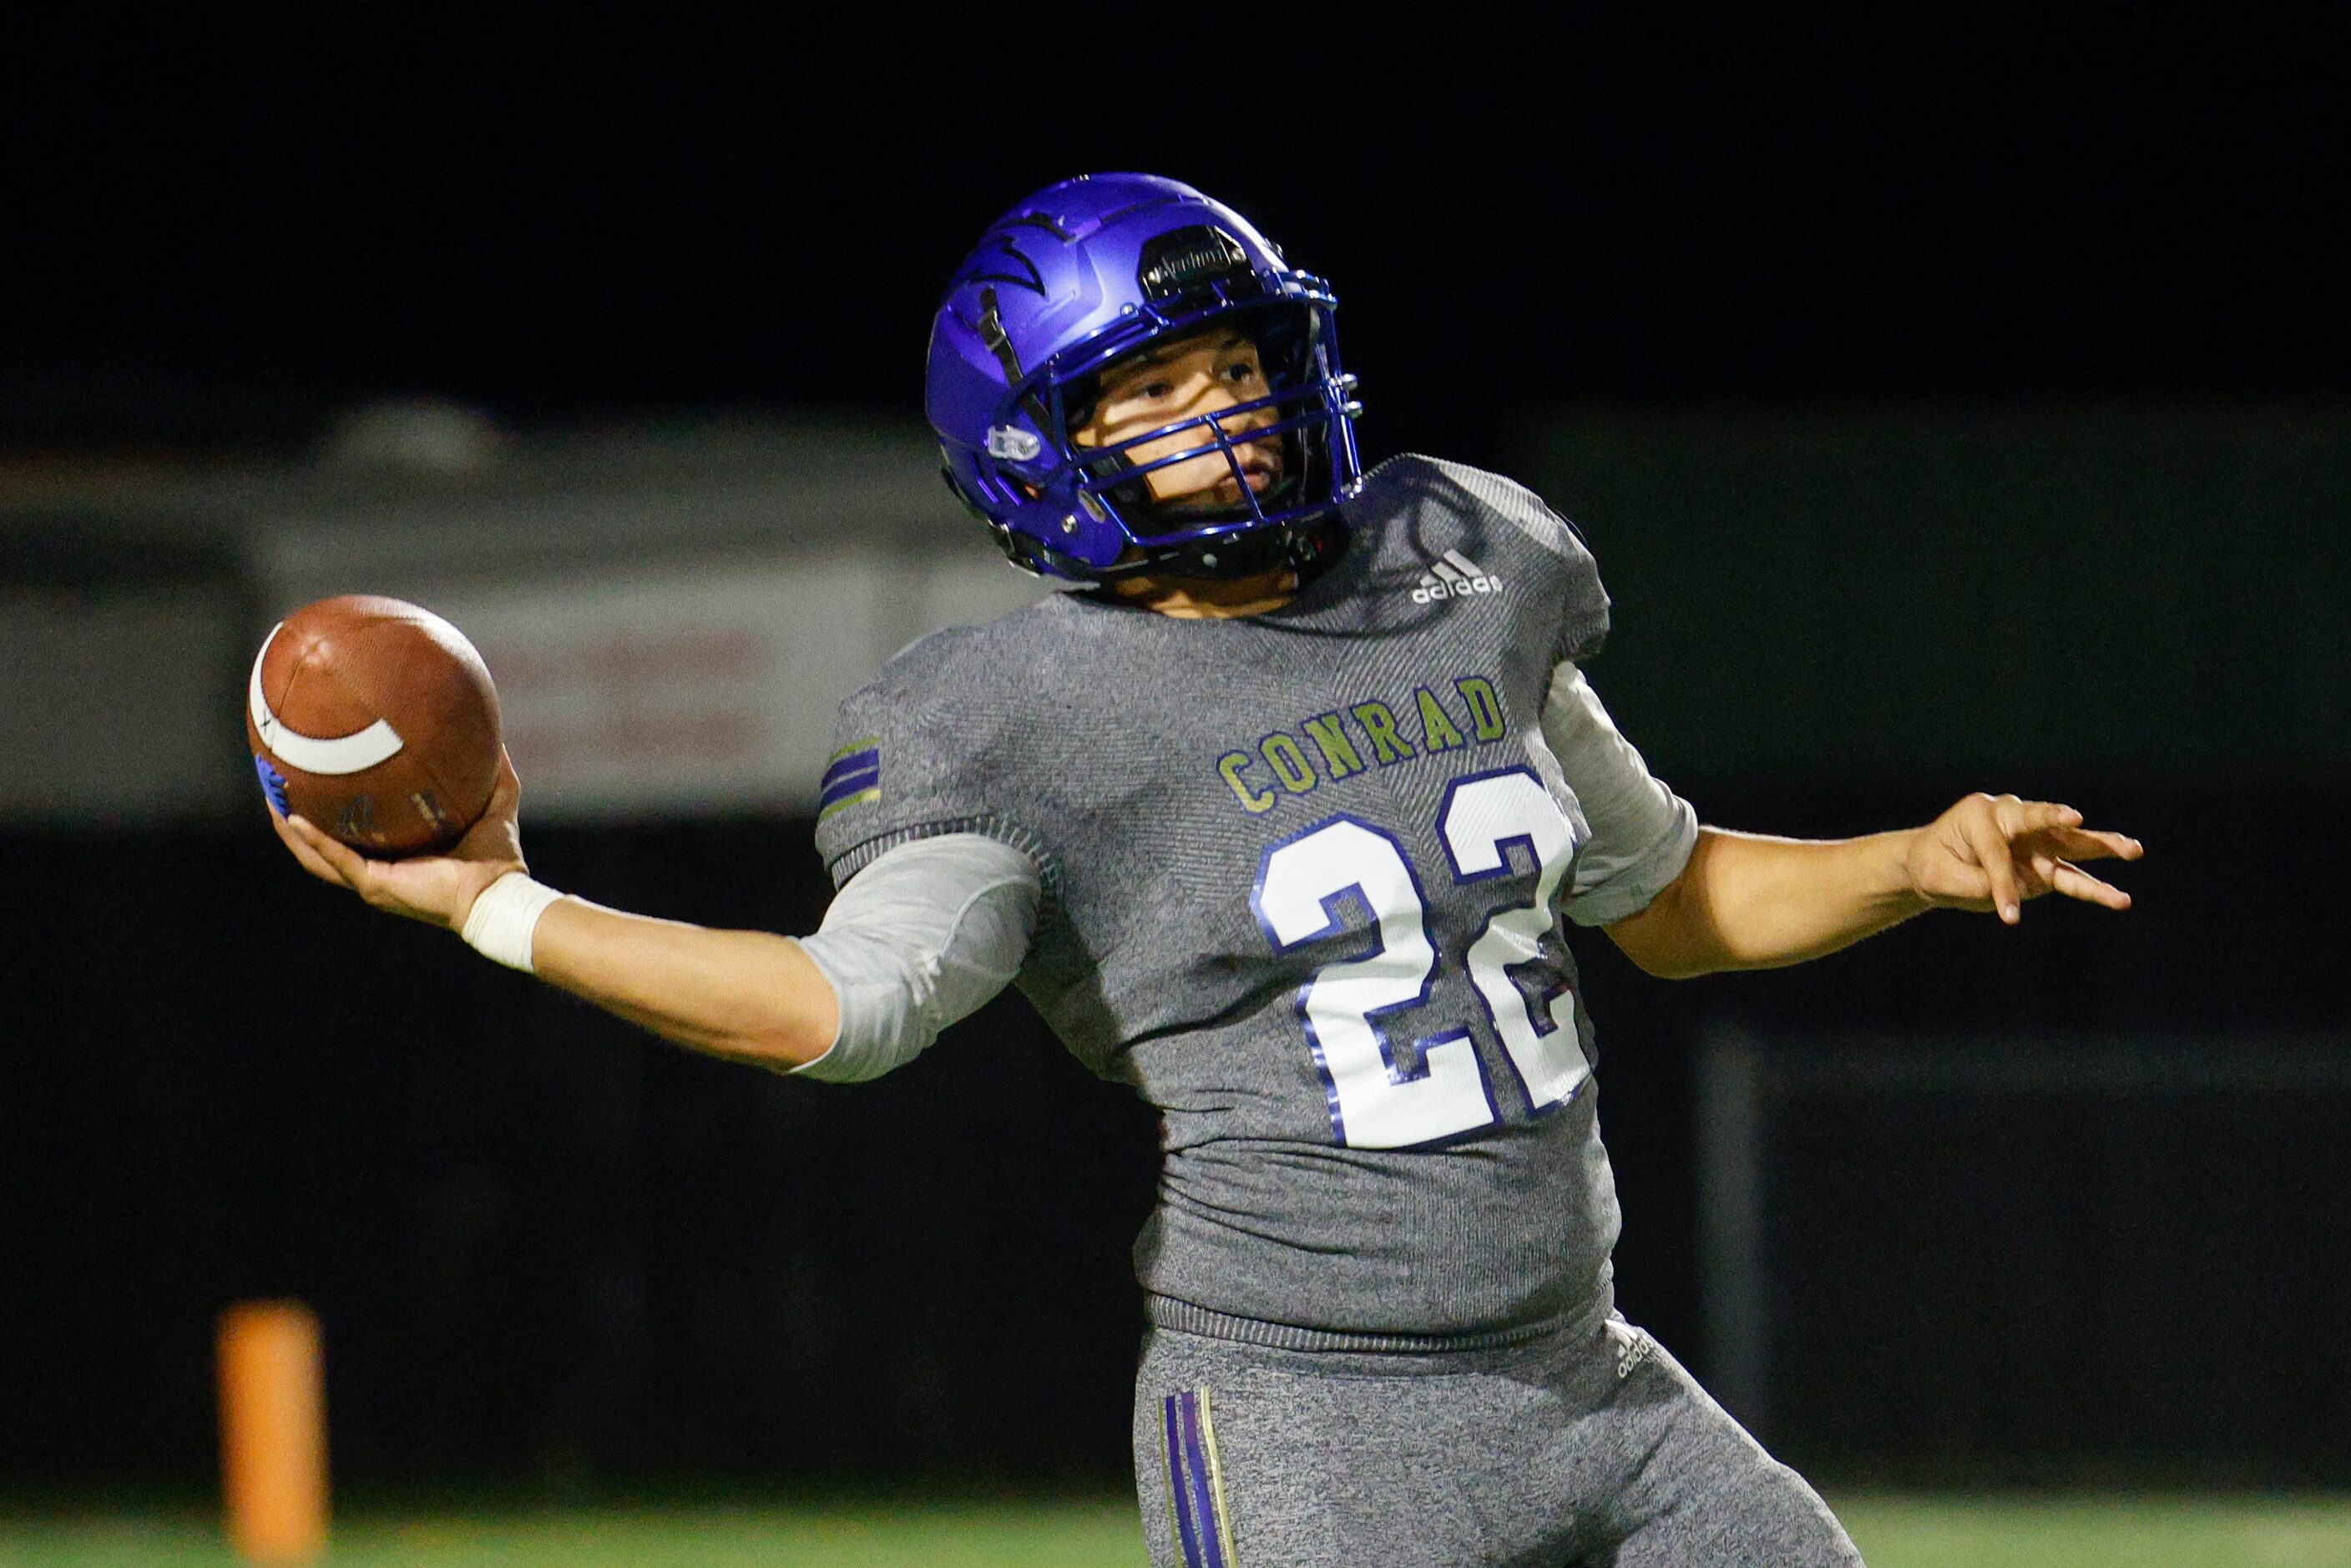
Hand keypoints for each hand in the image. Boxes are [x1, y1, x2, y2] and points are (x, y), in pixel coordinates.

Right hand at [268, 749, 526, 930]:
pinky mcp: (376, 886)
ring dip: (291, 831)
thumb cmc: (496, 856)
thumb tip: (493, 733)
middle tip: (278, 783)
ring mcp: (372, 879)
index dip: (333, 808)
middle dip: (296, 816)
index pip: (354, 830)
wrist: (499, 892)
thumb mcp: (493, 802)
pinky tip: (294, 819)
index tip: (316, 776)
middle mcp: (377, 867)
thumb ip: (493, 770)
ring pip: (316, 856)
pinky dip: (314, 841)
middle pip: (322, 843)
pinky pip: (336, 861)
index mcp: (395, 852)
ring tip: (270, 799)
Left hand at [1904, 793, 2141, 924]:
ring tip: (2134, 850)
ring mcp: (2033, 842)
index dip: (2002, 884)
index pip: (1997, 852)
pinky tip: (2120, 899)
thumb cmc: (1934, 863)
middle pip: (2045, 824)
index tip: (2007, 915)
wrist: (1936, 863)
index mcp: (1982, 815)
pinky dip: (2094, 889)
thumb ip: (1976, 884)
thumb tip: (2015, 895)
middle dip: (2063, 824)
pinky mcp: (2043, 866)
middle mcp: (2013, 821)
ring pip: (2070, 846)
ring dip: (2101, 848)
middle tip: (2079, 819)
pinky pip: (2071, 877)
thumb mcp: (1940, 876)